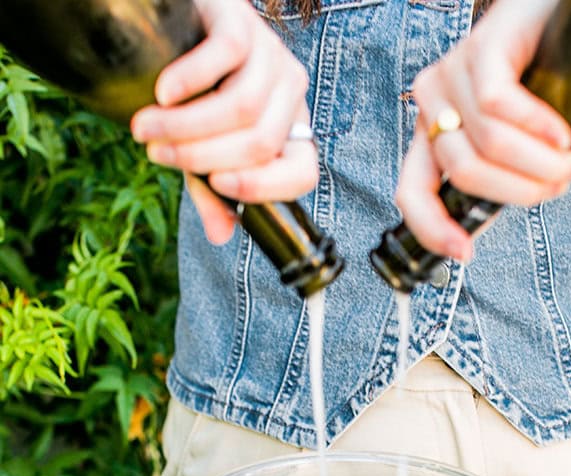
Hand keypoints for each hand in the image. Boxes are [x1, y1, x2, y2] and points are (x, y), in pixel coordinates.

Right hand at [129, 0, 316, 245]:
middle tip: (154, 152)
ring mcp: (270, 56)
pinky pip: (223, 58)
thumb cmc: (196, 86)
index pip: (302, 171)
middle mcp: (290, 93)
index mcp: (291, 128)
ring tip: (145, 128)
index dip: (264, 188)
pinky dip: (187, 81)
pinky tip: (161, 92)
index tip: (216, 184)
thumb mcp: (206, 139)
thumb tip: (221, 235)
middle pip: (259, 143)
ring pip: (241, 108)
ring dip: (185, 125)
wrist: (184, 16)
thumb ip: (212, 184)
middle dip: (201, 156)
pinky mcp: (241, 23)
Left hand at [397, 0, 570, 262]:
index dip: (432, 229)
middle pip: (466, 174)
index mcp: (435, 132)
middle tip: (565, 183)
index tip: (466, 253)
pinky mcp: (480, 49)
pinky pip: (500, 106)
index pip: (412, 189)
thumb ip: (507, 174)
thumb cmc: (547, 80)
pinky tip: (563, 133)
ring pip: (490, 146)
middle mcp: (433, 102)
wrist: (559, 15)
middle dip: (524, 192)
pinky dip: (539, 129)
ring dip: (543, 166)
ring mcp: (452, 73)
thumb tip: (511, 214)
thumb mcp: (521, 140)